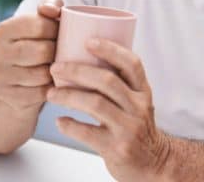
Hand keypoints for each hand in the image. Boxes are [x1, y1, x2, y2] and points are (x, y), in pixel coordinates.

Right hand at [0, 0, 61, 109]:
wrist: (21, 74)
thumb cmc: (40, 40)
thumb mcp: (44, 19)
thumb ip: (50, 5)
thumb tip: (52, 10)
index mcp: (5, 29)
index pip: (38, 25)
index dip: (57, 29)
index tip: (64, 32)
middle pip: (41, 51)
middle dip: (58, 52)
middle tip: (66, 52)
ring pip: (40, 75)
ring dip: (57, 72)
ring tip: (62, 66)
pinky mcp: (7, 95)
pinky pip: (38, 94)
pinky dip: (51, 89)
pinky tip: (55, 83)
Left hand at [46, 39, 169, 181]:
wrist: (152, 161)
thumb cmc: (137, 127)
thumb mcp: (137, 102)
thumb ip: (120, 84)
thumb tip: (86, 59)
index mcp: (143, 91)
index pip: (132, 64)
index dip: (111, 50)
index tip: (89, 41)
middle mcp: (139, 106)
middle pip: (107, 81)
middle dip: (78, 71)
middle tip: (56, 68)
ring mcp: (128, 127)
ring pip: (95, 104)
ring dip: (68, 96)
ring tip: (51, 93)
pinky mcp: (117, 147)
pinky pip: (87, 133)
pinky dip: (70, 126)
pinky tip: (60, 121)